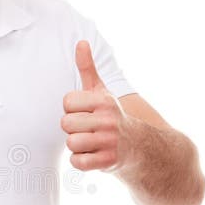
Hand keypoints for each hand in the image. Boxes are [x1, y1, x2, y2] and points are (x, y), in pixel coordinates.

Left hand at [61, 40, 133, 172]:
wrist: (139, 146)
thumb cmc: (111, 116)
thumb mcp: (101, 91)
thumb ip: (88, 68)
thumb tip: (81, 42)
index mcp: (104, 101)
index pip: (67, 102)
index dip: (72, 108)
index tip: (85, 112)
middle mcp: (109, 120)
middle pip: (65, 123)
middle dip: (73, 128)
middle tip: (89, 129)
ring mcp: (110, 141)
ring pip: (71, 143)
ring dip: (77, 145)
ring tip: (91, 142)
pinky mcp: (108, 161)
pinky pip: (77, 162)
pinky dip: (80, 161)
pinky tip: (92, 155)